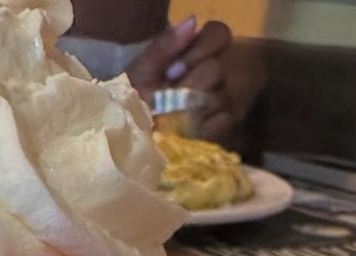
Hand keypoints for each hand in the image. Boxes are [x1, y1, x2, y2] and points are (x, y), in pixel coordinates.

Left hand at [127, 17, 236, 144]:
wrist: (131, 135)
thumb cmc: (134, 100)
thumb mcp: (142, 71)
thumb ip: (164, 45)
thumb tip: (192, 21)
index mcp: (193, 52)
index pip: (218, 34)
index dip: (200, 50)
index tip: (171, 71)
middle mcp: (211, 72)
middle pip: (217, 69)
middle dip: (188, 87)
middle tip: (165, 101)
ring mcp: (220, 99)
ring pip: (220, 97)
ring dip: (191, 110)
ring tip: (170, 120)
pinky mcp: (222, 125)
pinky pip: (224, 121)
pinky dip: (203, 128)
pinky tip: (185, 132)